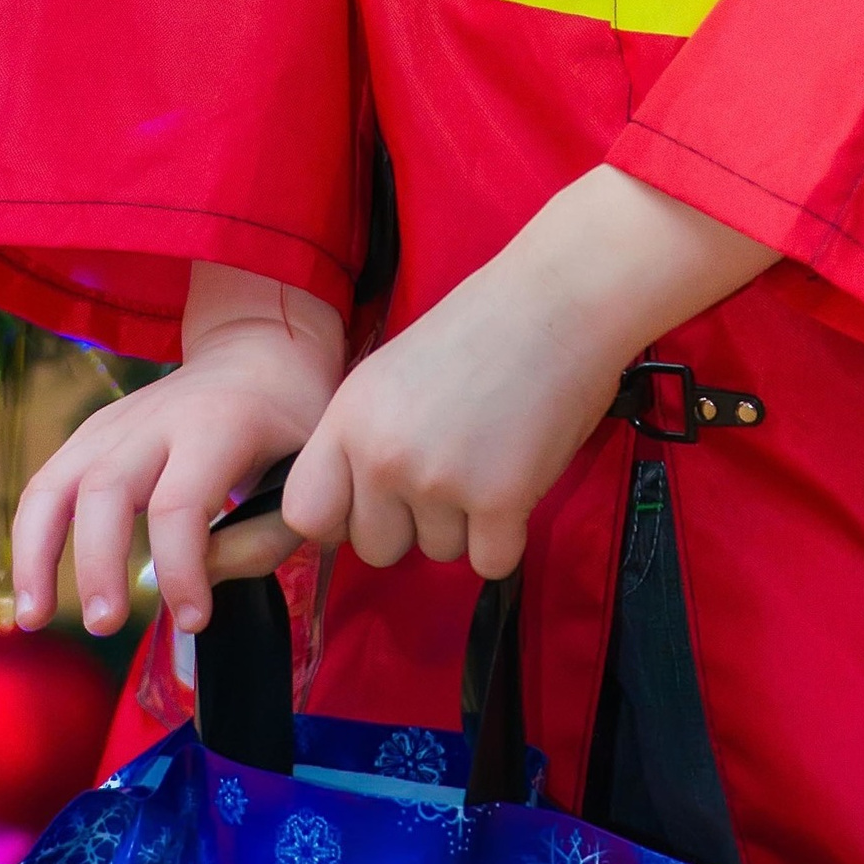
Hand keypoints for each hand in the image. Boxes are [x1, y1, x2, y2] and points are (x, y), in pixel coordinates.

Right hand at [10, 268, 344, 635]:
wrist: (259, 350)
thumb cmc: (291, 421)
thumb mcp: (309, 471)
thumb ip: (263, 537)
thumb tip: (199, 581)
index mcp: (219, 422)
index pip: (181, 501)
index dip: (181, 570)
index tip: (196, 620)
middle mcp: (158, 416)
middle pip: (107, 487)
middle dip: (97, 563)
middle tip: (107, 626)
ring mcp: (118, 420)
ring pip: (58, 479)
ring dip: (37, 551)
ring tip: (33, 617)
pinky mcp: (94, 432)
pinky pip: (48, 481)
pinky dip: (31, 535)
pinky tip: (33, 588)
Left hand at [281, 166, 773, 580]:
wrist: (560, 301)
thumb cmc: (482, 330)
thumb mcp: (392, 374)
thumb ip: (364, 439)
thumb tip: (351, 512)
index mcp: (349, 417)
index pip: (303, 513)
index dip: (338, 519)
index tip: (370, 505)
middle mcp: (382, 455)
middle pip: (375, 548)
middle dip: (413, 523)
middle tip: (453, 465)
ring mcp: (439, 482)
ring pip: (439, 554)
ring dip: (466, 523)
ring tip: (493, 452)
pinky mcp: (498, 502)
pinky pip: (490, 562)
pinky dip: (508, 534)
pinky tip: (520, 475)